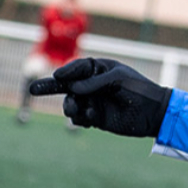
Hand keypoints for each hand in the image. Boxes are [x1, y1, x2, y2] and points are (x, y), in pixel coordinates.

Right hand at [29, 57, 171, 137]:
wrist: (154, 113)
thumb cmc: (140, 89)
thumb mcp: (119, 80)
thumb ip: (96, 83)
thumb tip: (73, 88)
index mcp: (100, 69)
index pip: (78, 68)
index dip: (67, 71)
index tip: (60, 76)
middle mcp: (93, 85)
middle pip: (66, 85)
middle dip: (49, 86)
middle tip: (33, 88)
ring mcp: (93, 102)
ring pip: (71, 104)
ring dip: (71, 107)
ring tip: (80, 109)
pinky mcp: (95, 118)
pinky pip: (80, 118)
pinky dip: (82, 119)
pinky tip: (93, 119)